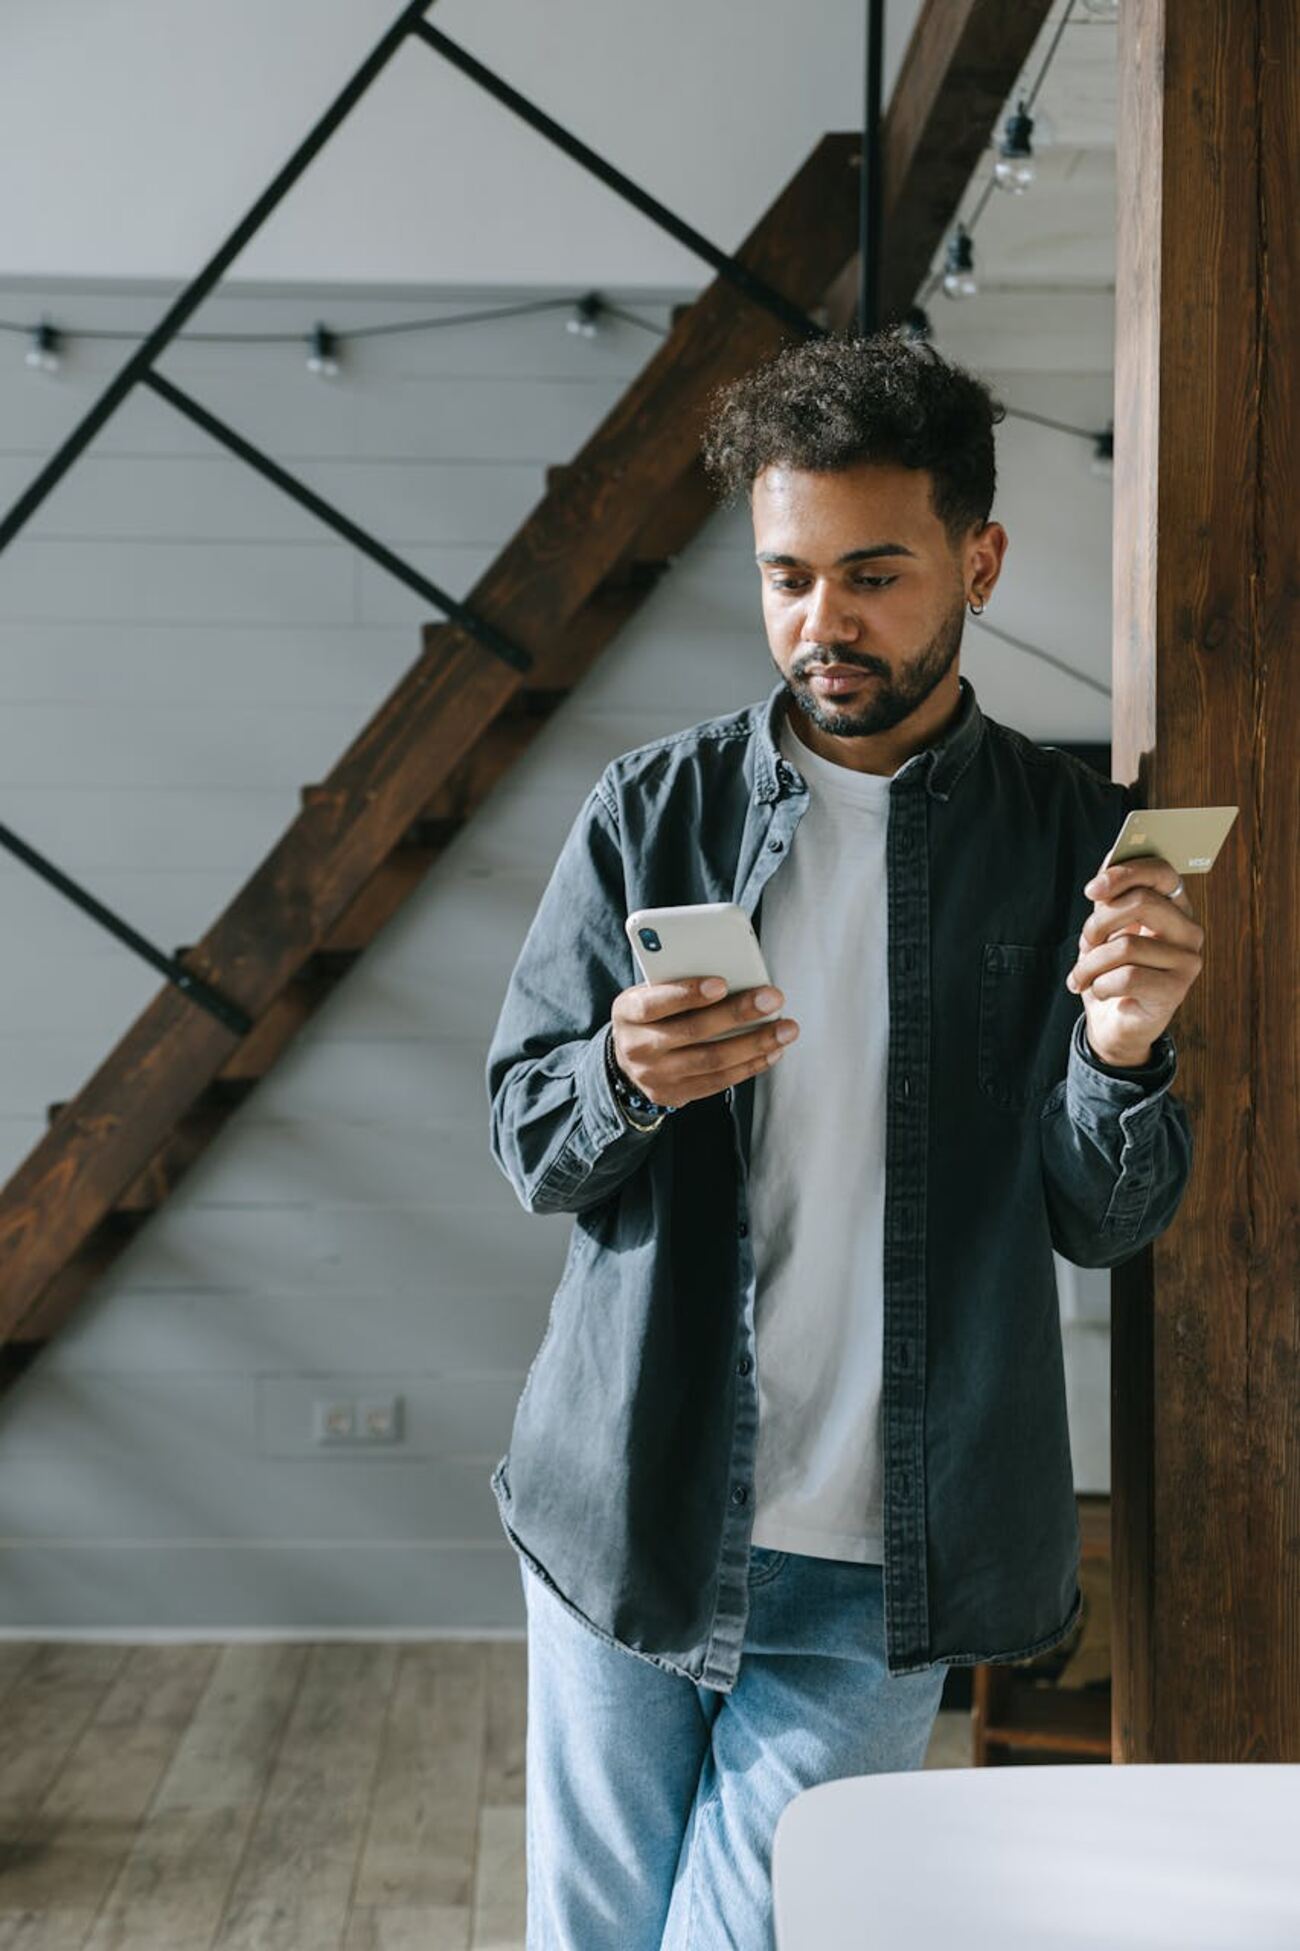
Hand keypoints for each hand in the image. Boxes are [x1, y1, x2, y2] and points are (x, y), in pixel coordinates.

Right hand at [610, 977, 798, 1109]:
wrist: (626, 1059)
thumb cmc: (651, 1014)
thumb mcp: (650, 992)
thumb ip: (679, 983)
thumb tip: (734, 976)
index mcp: (628, 1012)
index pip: (655, 1003)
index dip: (688, 993)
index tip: (722, 982)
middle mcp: (638, 1047)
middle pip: (693, 1032)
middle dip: (737, 1014)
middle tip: (772, 999)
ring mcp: (656, 1076)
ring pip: (712, 1061)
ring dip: (755, 1044)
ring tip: (786, 1029)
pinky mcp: (675, 1095)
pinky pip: (718, 1082)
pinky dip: (749, 1066)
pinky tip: (772, 1051)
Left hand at [1066, 853, 1203, 1066]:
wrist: (1116, 1023)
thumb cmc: (1111, 969)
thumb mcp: (1106, 928)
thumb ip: (1111, 895)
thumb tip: (1112, 856)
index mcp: (1175, 906)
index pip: (1162, 871)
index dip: (1125, 873)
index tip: (1092, 890)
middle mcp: (1189, 930)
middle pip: (1143, 901)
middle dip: (1100, 922)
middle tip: (1085, 941)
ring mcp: (1188, 960)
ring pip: (1126, 944)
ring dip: (1090, 962)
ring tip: (1081, 976)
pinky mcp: (1177, 990)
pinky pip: (1126, 977)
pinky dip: (1100, 984)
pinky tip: (1098, 991)